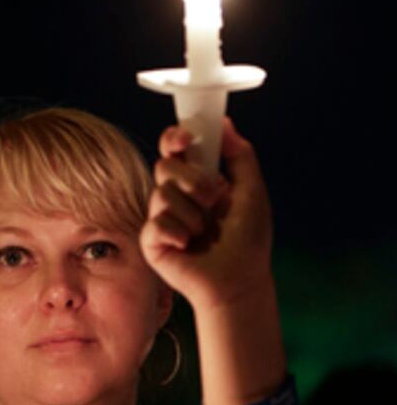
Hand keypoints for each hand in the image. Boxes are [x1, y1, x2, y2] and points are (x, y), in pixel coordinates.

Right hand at [140, 119, 271, 314]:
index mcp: (197, 180)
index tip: (186, 140)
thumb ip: (240, 155)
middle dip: (190, 179)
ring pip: (160, 195)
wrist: (238, 280)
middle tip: (212, 199)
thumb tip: (224, 124)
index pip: (174, 150)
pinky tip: (187, 246)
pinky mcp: (152, 243)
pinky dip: (176, 233)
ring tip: (204, 232)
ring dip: (191, 213)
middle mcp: (176, 197)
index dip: (174, 138)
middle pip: (164, 167)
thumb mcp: (252, 190)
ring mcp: (162, 220)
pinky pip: (154, 224)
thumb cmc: (248, 241)